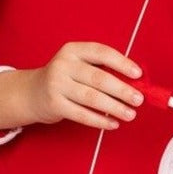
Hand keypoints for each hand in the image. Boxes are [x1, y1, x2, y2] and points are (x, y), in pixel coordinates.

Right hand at [0, 43, 142, 133]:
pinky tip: (113, 123)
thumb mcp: (79, 65)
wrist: (33, 92)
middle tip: (139, 100)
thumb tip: (134, 82)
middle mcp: (63, 65)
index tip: (138, 74)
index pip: (102, 53)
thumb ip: (102, 69)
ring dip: (114, 108)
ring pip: (92, 98)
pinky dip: (100, 120)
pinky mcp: (55, 104)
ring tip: (130, 114)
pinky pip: (82, 114)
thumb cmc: (66, 78)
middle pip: (99, 78)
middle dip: (122, 90)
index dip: (122, 63)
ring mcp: (57, 85)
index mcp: (73, 50)